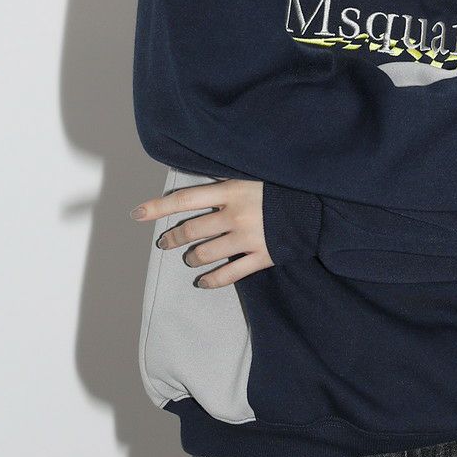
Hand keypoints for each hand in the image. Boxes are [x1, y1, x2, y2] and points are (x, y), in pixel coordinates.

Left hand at [130, 178, 272, 286]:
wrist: (320, 204)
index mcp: (231, 191)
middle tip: (164, 242)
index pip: (184, 199)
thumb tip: (203, 183)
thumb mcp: (254, 174)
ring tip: (190, 258)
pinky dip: (212, 281)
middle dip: (172, 239)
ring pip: (205, 254)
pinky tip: (203, 282)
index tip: (137, 214)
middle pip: (191, 231)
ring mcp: (247, 238)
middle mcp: (234, 215)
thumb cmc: (284, 185)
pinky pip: (229, 275)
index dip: (158, 208)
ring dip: (192, 258)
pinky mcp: (261, 256)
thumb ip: (228, 181)